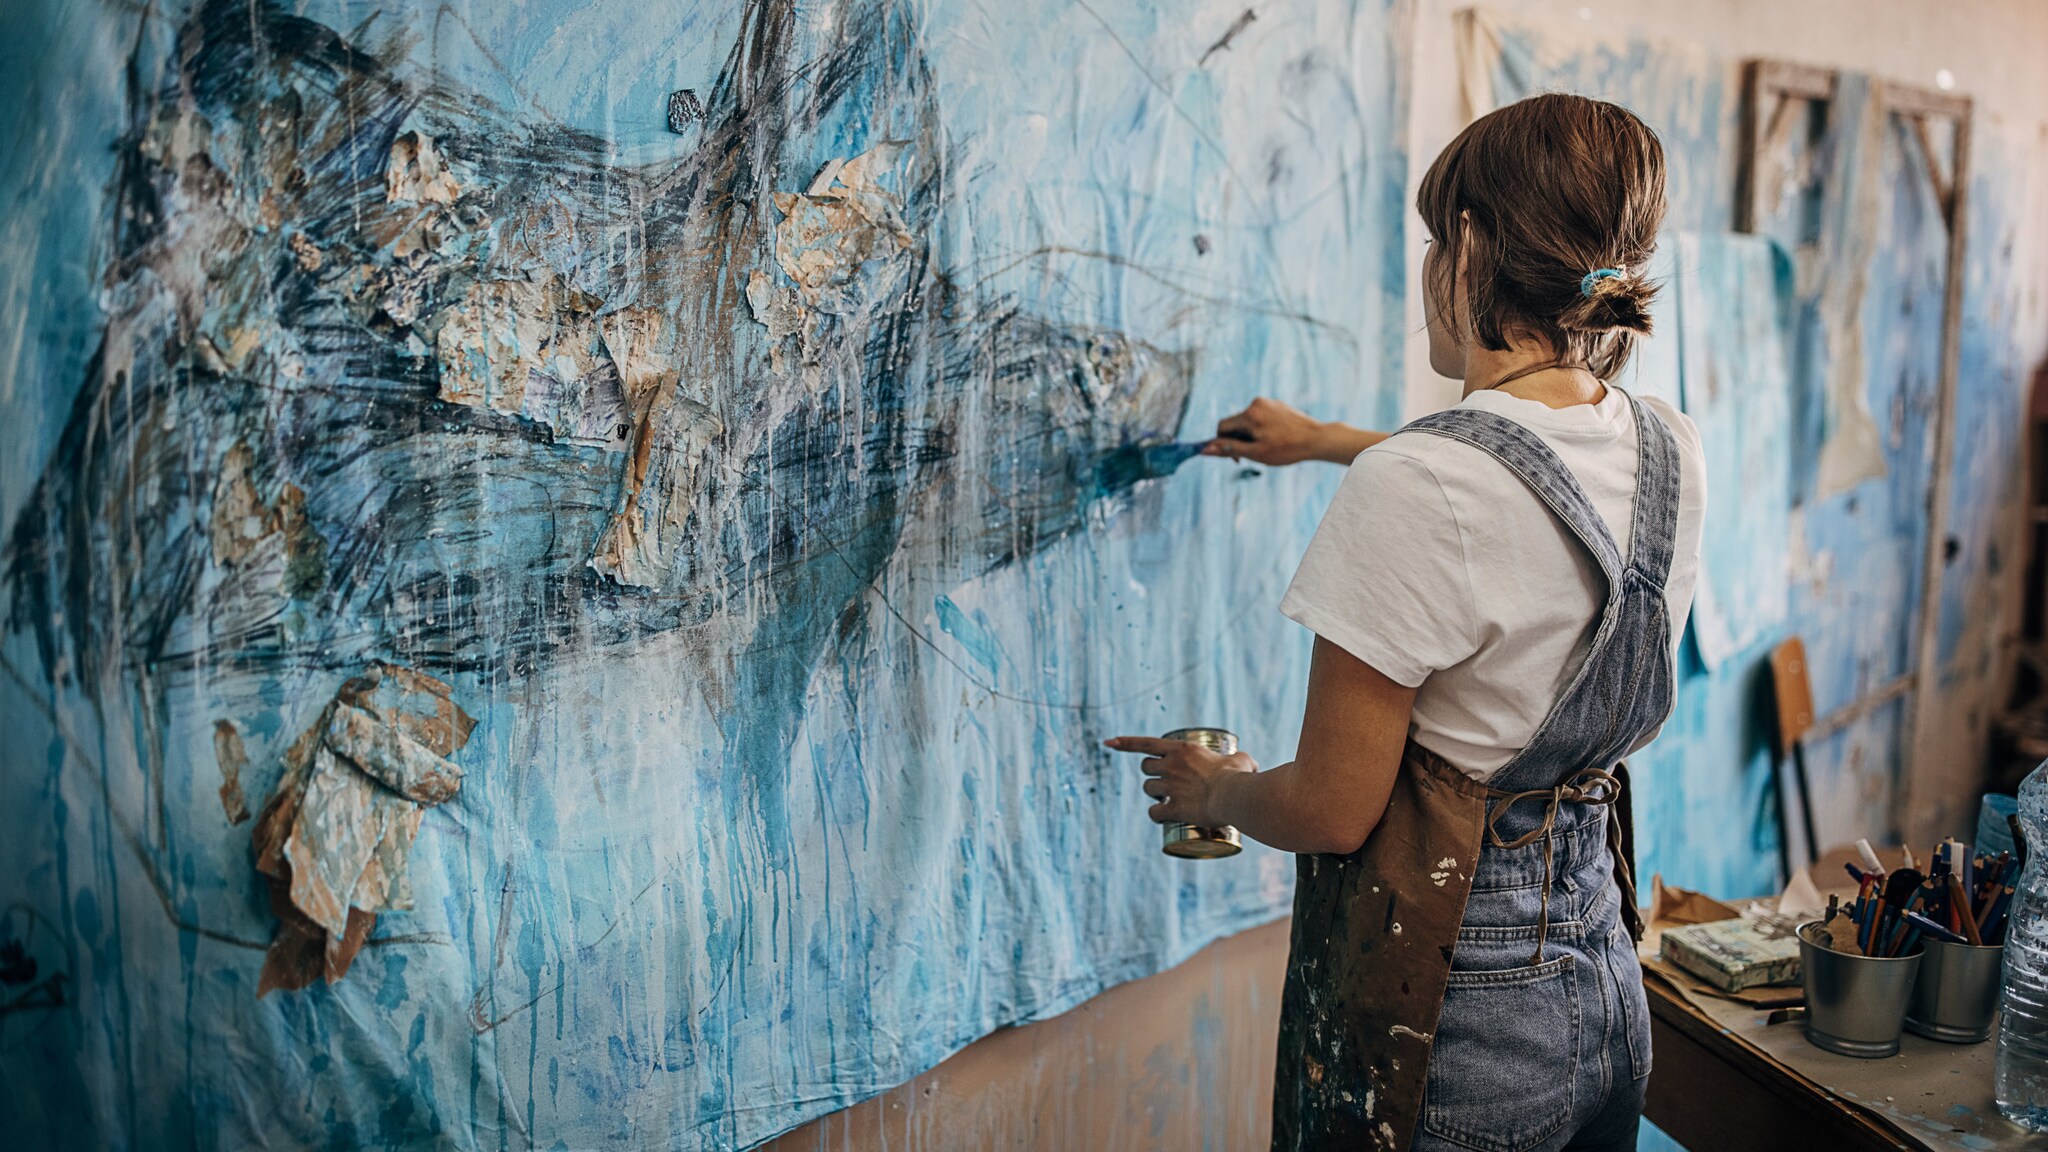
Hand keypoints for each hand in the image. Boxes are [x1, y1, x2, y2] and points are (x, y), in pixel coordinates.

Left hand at [1103, 735, 1258, 826]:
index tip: (1108, 742)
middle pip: (1146, 768)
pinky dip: (1156, 816)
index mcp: (1182, 750)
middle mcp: (1171, 766)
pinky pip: (1154, 812)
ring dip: (1153, 794)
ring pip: (1148, 789)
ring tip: (1165, 799)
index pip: (1145, 743)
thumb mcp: (1242, 760)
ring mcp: (1169, 787)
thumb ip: (1241, 759)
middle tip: (1166, 781)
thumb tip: (1250, 764)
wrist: (1235, 797)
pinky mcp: (1172, 807)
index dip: (1124, 743)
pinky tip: (1160, 819)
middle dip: (1151, 773)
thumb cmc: (1239, 777)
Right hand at [1203, 397, 1326, 465]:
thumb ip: (1228, 449)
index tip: (1236, 458)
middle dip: (1239, 440)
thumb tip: (1204, 449)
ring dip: (1251, 435)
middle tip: (1255, 454)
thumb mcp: (1255, 453)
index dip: (1223, 443)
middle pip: (1235, 423)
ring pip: (1248, 421)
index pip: (1222, 427)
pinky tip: (1277, 439)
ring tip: (1269, 447)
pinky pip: (1260, 417)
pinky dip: (1262, 429)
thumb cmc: (1287, 449)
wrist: (1317, 439)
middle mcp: (1256, 403)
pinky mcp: (1277, 404)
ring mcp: (1268, 402)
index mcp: (1249, 414)